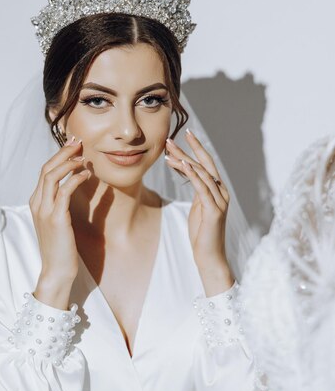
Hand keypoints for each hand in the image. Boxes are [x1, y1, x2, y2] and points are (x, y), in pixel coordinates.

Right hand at [29, 136, 89, 302]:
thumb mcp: (58, 221)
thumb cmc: (61, 247)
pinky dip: (75, 179)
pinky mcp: (56, 218)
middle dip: (63, 152)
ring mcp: (44, 210)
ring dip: (69, 162)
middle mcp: (37, 203)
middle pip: (47, 168)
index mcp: (36, 202)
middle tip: (79, 142)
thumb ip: (60, 203)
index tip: (73, 146)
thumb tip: (73, 185)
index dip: (59, 155)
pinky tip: (86, 175)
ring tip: (83, 156)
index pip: (45, 171)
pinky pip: (64, 191)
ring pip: (52, 176)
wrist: (56, 271)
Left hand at [165, 128, 230, 272]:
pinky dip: (193, 175)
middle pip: (205, 164)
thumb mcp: (199, 207)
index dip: (195, 148)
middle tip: (171, 138)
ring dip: (184, 160)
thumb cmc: (202, 233)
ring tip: (169, 151)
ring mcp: (220, 201)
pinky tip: (184, 165)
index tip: (184, 135)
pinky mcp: (214, 211)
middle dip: (188, 149)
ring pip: (202, 174)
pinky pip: (202, 189)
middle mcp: (221, 192)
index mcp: (217, 190)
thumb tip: (190, 175)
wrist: (210, 256)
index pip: (206, 163)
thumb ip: (198, 191)